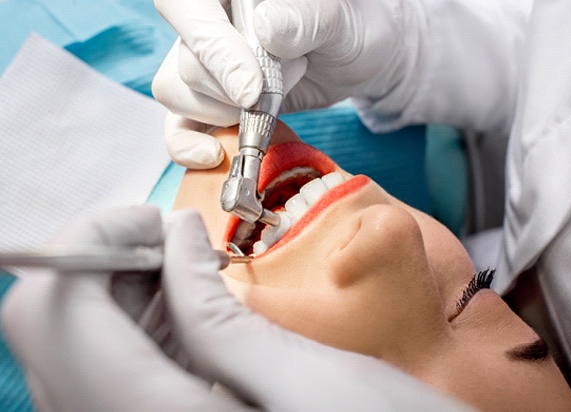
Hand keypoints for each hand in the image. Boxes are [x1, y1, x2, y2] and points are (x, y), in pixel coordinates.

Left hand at [2, 206, 463, 410]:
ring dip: (124, 291)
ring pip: (80, 349)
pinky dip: (141, 323)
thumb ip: (216, 311)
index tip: (155, 219)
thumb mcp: (306, 378)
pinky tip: (190, 306)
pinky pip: (114, 369)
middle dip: (109, 265)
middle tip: (174, 239)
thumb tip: (175, 239)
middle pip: (56, 331)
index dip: (92, 245)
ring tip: (187, 268)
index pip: (56, 316)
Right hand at [152, 0, 421, 168]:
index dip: (213, 50)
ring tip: (275, 98)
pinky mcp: (208, 101)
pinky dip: (188, 146)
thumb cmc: (346, 30)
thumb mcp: (336, 19)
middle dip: (237, 91)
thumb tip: (265, 29)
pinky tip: (215, 154)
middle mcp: (206, 23)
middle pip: (186, 63)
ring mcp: (202, 64)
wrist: (353, 62)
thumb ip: (303, 18)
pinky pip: (175, 126)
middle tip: (290, 77)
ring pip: (176, 93)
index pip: (187, 8)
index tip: (252, 90)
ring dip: (228, 113)